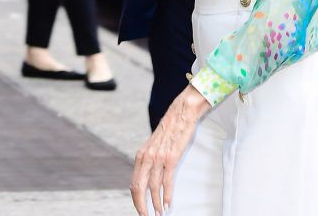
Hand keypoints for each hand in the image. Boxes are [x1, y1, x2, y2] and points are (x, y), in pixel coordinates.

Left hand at [131, 85, 209, 215]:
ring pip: (153, 187)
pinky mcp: (171, 157)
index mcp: (141, 155)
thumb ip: (151, 159)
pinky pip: (166, 181)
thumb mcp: (155, 144)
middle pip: (139, 188)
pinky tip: (167, 203)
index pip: (134, 183)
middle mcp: (146, 157)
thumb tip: (151, 176)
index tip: (142, 210)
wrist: (182, 111)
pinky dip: (166, 195)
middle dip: (142, 206)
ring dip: (156, 204)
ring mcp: (158, 157)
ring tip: (160, 213)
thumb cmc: (171, 128)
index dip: (137, 200)